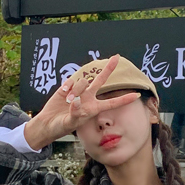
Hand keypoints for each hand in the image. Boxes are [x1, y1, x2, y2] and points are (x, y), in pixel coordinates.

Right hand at [22, 54, 139, 150]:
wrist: (48, 123)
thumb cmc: (61, 127)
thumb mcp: (70, 123)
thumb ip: (75, 112)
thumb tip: (77, 101)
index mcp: (94, 108)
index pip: (112, 103)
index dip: (124, 99)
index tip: (137, 95)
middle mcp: (88, 97)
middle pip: (101, 80)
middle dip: (108, 68)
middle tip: (117, 57)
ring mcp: (78, 91)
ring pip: (82, 82)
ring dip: (75, 90)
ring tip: (67, 101)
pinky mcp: (67, 87)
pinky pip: (70, 81)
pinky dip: (67, 87)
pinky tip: (62, 95)